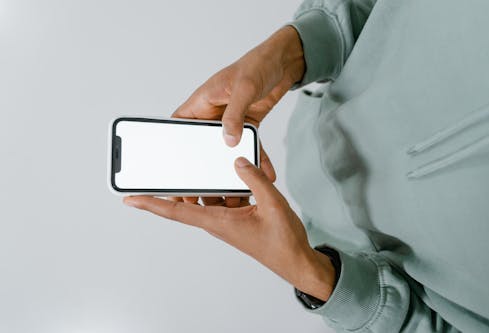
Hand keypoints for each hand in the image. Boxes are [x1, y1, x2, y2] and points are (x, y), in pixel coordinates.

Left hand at [123, 157, 334, 301]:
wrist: (295, 260)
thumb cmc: (282, 242)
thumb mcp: (272, 204)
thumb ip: (254, 180)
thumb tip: (237, 162)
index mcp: (218, 221)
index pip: (176, 211)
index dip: (152, 204)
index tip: (131, 198)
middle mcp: (217, 222)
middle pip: (188, 202)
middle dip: (178, 187)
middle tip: (168, 168)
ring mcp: (226, 221)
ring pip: (209, 198)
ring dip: (211, 187)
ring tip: (217, 169)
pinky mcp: (236, 219)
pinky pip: (224, 199)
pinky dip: (228, 189)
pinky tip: (240, 179)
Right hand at [171, 25, 304, 205]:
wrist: (282, 62)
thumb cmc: (257, 64)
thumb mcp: (244, 87)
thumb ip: (234, 115)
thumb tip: (228, 140)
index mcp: (201, 102)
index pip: (179, 126)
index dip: (174, 147)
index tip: (174, 168)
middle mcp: (212, 114)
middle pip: (202, 144)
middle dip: (204, 167)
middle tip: (203, 190)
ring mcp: (230, 121)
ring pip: (227, 150)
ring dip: (233, 168)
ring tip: (235, 190)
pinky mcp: (248, 125)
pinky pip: (251, 145)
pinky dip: (258, 159)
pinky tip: (265, 173)